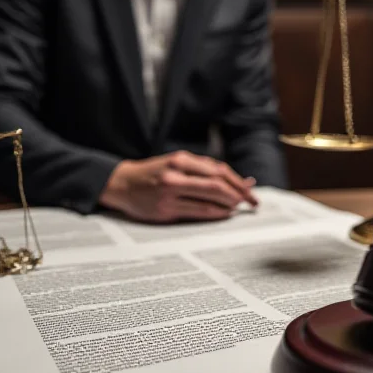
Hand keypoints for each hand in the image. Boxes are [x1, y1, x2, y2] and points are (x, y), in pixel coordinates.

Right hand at [99, 151, 257, 221]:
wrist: (121, 183)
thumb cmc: (154, 173)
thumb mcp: (177, 163)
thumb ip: (206, 170)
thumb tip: (241, 180)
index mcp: (181, 159)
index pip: (218, 170)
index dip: (238, 181)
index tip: (250, 190)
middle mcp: (176, 173)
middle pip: (217, 184)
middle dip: (238, 194)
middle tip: (250, 202)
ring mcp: (170, 192)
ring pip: (209, 199)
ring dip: (228, 205)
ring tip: (237, 208)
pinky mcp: (165, 209)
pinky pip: (197, 212)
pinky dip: (214, 213)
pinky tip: (222, 213)